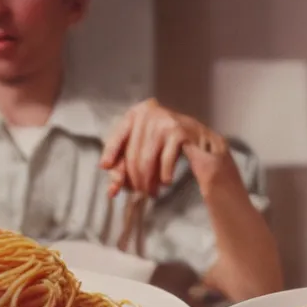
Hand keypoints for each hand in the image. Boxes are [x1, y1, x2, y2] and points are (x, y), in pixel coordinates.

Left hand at [100, 98, 242, 198]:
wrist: (201, 137)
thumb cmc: (167, 144)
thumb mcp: (143, 150)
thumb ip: (124, 167)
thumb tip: (112, 188)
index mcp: (136, 114)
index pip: (117, 137)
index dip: (110, 154)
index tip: (105, 167)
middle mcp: (149, 114)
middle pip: (132, 154)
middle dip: (134, 178)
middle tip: (138, 193)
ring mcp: (165, 121)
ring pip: (147, 160)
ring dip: (147, 181)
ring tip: (150, 192)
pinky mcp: (180, 132)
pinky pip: (165, 161)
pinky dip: (164, 175)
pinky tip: (165, 182)